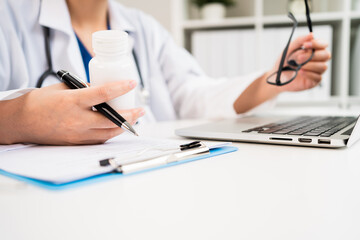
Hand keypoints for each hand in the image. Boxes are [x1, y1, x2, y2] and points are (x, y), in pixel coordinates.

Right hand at [0, 80, 143, 144]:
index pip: (102, 94)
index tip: (132, 83)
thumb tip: (103, 89)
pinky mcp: (76, 143)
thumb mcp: (62, 88)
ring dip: (124, 127)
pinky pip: (99, 140)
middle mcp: (77, 120)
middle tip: (141, 110)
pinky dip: (111, 134)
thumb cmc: (39, 102)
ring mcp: (77, 134)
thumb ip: (84, 89)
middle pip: (112, 120)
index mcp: (72, 101)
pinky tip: (117, 128)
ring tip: (134, 119)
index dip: (120, 88)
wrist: (21, 122)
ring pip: (108, 133)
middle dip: (130, 116)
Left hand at [269, 33, 330, 91]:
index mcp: (314, 50)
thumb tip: (311, 35)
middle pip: (326, 55)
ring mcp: (317, 71)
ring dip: (310, 65)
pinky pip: (318, 77)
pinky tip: (300, 72)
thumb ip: (299, 41)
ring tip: (298, 66)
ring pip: (323, 66)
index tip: (305, 45)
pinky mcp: (314, 81)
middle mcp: (318, 60)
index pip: (324, 44)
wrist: (277, 76)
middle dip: (312, 56)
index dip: (317, 44)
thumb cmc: (284, 62)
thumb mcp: (289, 49)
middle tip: (298, 58)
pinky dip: (309, 74)